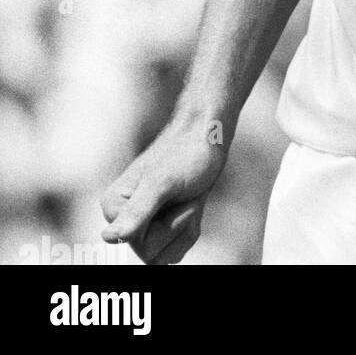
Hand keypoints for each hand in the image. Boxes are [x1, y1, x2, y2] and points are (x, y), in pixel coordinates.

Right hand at [100, 113, 228, 264]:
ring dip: (186, 228)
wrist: (206, 138)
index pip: (140, 246)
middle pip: (152, 255)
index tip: (172, 195)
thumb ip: (138, 211)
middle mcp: (122, 219)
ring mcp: (141, 224)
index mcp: (113, 207)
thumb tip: (110, 236)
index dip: (166, 226)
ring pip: (166, 255)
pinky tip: (191, 204)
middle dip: (177, 226)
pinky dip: (190, 228)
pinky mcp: (158, 226)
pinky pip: (176, 248)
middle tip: (184, 195)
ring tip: (188, 198)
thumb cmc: (186, 154)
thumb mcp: (163, 182)